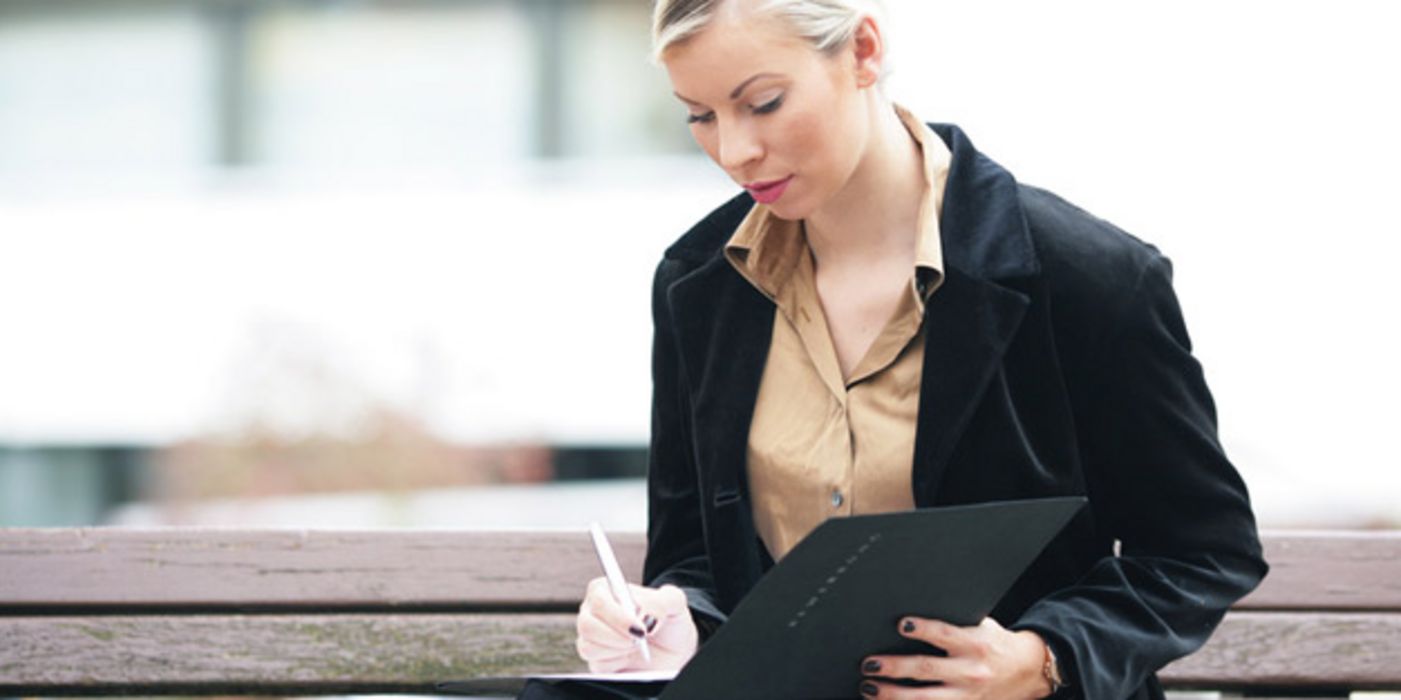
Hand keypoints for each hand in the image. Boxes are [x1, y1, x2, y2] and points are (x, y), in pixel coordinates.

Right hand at [575, 578, 697, 671]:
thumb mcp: (675, 602)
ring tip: (636, 645)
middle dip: (616, 636)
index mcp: (605, 590)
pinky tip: (628, 656)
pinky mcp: (595, 660)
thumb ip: (665, 598)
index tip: (640, 628)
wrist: (672, 649)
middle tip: (639, 639)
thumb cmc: (668, 620)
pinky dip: (617, 663)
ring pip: (588, 647)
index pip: (598, 600)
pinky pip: (597, 665)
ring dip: (618, 650)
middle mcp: (592, 612)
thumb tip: (644, 613)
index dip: (618, 616)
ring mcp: (591, 637)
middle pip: (587, 625)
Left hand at [858, 617, 1053, 698]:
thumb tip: (916, 610)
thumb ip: (954, 621)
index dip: (922, 629)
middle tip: (869, 664)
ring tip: (869, 687)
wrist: (1029, 671)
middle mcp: (970, 670)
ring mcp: (966, 695)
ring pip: (924, 699)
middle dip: (893, 667)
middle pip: (926, 669)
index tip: (900, 624)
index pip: (944, 634)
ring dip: (892, 695)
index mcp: (974, 643)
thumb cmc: (996, 643)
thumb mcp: (982, 626)